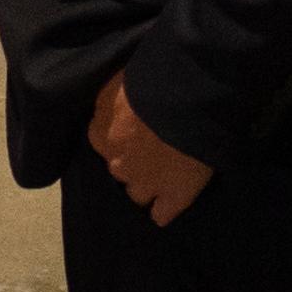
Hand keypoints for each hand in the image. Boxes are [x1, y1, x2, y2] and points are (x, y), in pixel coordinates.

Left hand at [88, 71, 213, 224]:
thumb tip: (114, 100)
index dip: (117, 136)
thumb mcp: (122, 77)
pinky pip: (161, 215)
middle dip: (130, 163)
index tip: (132, 130)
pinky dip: (164, 211)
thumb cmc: (156, 76)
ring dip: (145, 185)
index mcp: (102, 131)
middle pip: (118, 169)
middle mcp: (116, 161)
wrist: (190, 97)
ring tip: (163, 175)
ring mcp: (144, 183)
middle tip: (151, 150)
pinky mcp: (174, 196)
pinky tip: (168, 205)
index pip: (101, 140)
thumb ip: (112, 95)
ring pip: (136, 194)